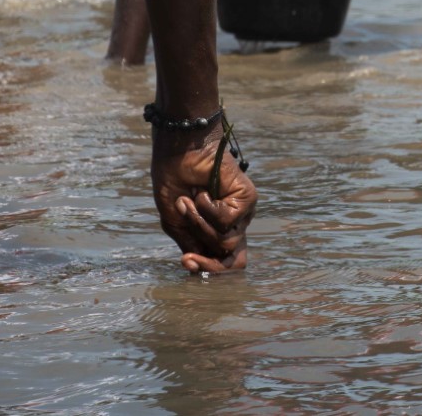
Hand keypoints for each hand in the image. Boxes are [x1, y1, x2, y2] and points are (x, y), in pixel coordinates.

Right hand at [151, 126, 257, 272]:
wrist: (178, 151)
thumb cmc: (174, 181)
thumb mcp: (176, 221)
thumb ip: (190, 244)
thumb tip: (199, 269)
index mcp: (217, 230)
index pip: (224, 261)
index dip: (206, 268)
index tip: (184, 262)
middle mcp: (233, 223)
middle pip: (231, 258)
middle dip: (207, 262)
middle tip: (187, 259)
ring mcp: (242, 212)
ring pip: (224, 240)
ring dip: (198, 224)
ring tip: (188, 201)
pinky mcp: (247, 199)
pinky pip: (227, 221)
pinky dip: (207, 209)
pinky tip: (203, 192)